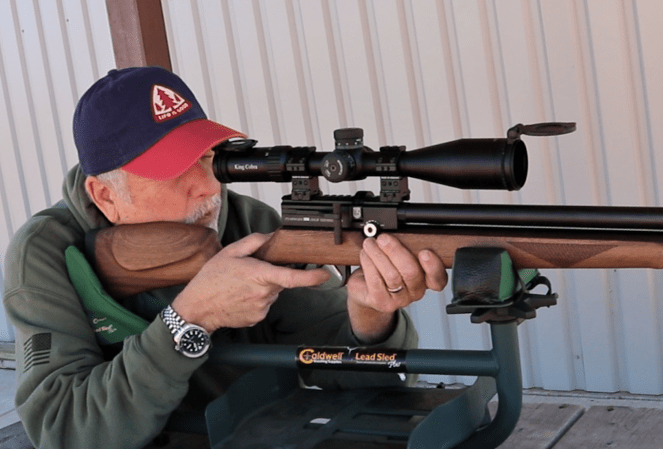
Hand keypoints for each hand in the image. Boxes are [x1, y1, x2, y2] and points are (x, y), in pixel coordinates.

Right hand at [171, 233, 329, 331]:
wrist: (197, 309)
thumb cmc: (210, 281)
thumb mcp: (230, 253)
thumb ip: (254, 242)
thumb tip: (271, 236)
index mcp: (259, 275)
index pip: (292, 278)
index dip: (313, 277)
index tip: (325, 274)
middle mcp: (263, 293)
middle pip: (281, 282)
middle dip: (272, 275)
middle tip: (251, 273)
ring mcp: (261, 308)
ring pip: (273, 294)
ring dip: (263, 288)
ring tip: (240, 286)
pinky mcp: (258, 318)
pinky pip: (264, 304)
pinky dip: (257, 299)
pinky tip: (240, 297)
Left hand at [346, 234, 446, 342]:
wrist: (366, 289)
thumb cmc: (385, 269)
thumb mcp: (398, 257)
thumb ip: (405, 248)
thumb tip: (397, 232)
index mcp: (425, 279)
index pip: (438, 278)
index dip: (433, 266)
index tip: (425, 252)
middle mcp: (415, 292)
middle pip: (411, 272)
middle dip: (396, 251)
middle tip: (383, 239)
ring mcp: (399, 300)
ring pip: (391, 275)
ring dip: (378, 255)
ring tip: (370, 243)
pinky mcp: (382, 302)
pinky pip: (375, 280)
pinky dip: (369, 263)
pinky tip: (365, 255)